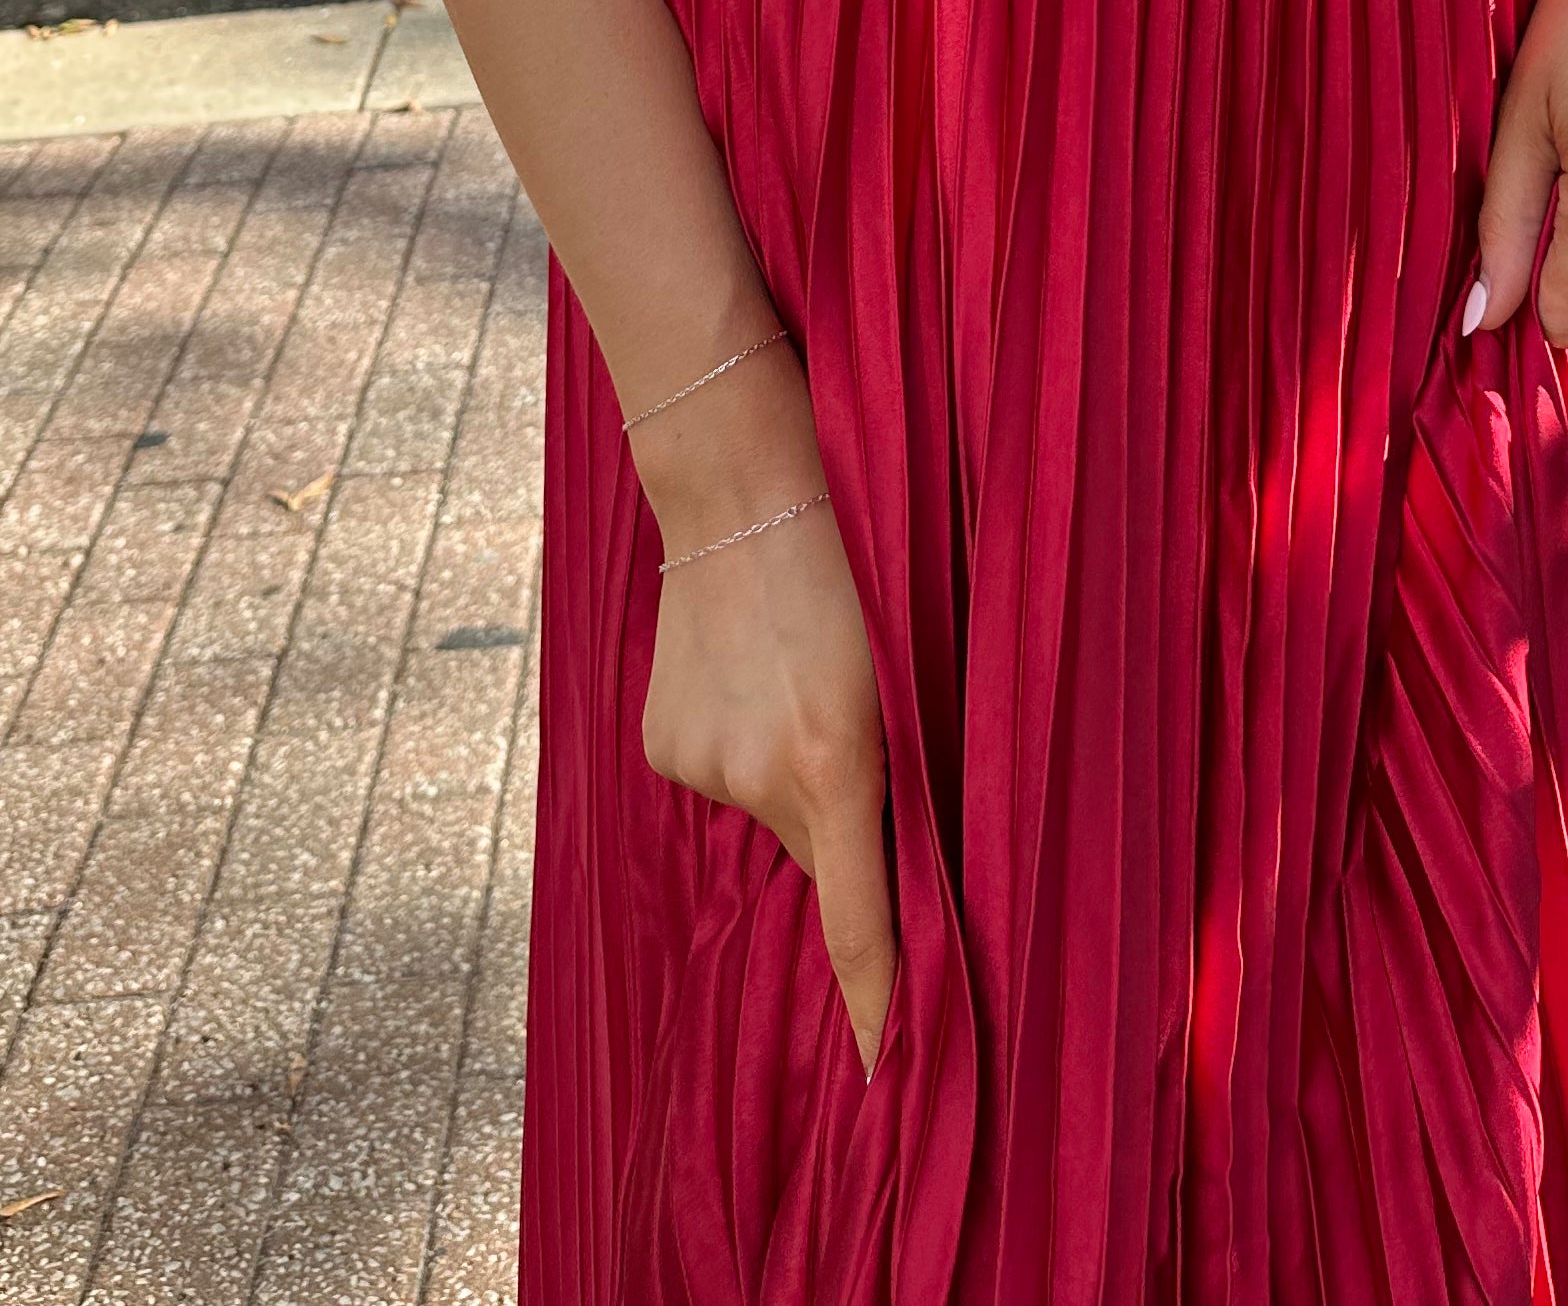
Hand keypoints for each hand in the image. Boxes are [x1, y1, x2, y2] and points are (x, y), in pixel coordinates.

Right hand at [633, 360, 895, 1076]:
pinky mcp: (661, 745)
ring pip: (771, 810)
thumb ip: (904, 770)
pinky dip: (744, 745)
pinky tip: (749, 672)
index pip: (861, 928)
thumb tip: (900, 866)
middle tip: (853, 726)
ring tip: (795, 673)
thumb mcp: (906, 666)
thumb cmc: (858, 560)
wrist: (741, 482)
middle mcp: (760, 780)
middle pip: (822, 855)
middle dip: (846, 822)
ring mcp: (701, 764)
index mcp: (837, 763)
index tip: (890, 1086)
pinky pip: (723, 775)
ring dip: (794, 771)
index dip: (880, 1012)